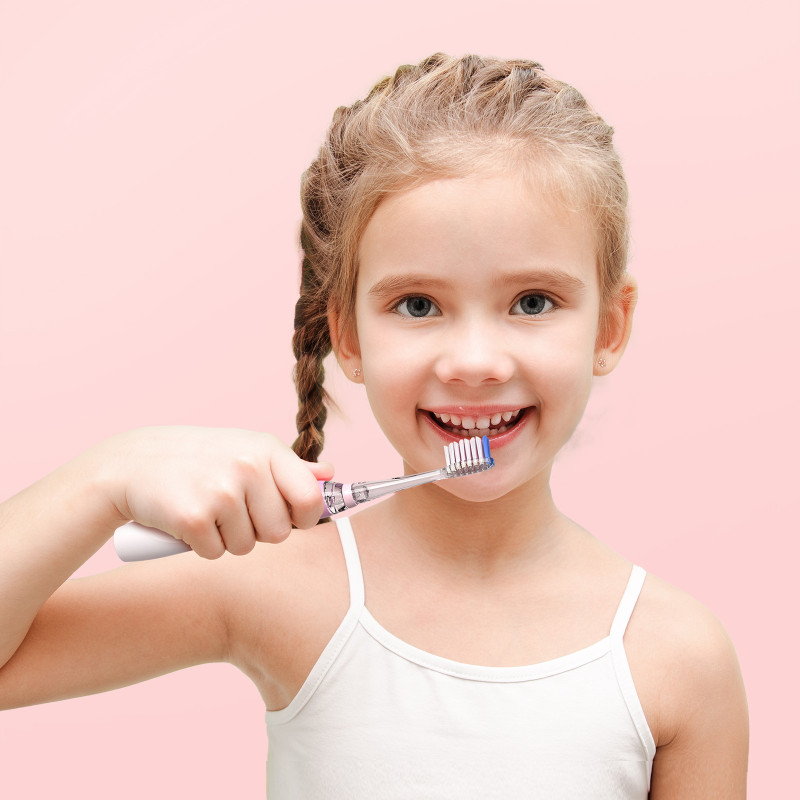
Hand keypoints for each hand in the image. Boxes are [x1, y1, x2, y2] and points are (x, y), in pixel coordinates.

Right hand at [90, 427, 332, 558]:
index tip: (286, 517)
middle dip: (257, 531)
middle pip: (278, 533)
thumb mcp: (245, 450)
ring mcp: (221, 492)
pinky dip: (201, 546)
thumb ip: (289, 467)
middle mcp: (248, 467)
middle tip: (231, 511)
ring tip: (206, 510)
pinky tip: (186, 520)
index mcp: (266, 449)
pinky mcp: (194, 517)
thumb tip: (330, 476)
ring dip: (227, 539)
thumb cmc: (198, 460)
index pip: (309, 499)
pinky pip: (215, 554)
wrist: (131, 464)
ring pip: (246, 547)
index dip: (302, 517)